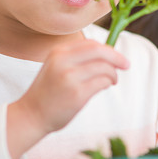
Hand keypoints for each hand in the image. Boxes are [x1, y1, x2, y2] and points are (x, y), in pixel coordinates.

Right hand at [7, 39, 128, 158]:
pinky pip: (102, 82)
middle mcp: (63, 61)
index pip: (91, 44)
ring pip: (104, 67)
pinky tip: (105, 87)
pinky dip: (107, 83)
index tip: (117, 57)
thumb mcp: (56, 67)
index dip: (108, 49)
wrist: (31, 115)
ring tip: (111, 81)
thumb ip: (76, 59)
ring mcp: (69, 77)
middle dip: (117, 57)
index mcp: (58, 52)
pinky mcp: (77, 94)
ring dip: (113, 74)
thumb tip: (107, 54)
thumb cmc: (48, 93)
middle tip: (126, 65)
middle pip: (100, 51)